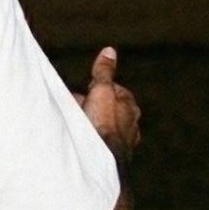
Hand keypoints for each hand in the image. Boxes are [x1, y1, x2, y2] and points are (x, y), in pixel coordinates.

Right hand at [72, 46, 139, 162]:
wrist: (101, 157)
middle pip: (110, 109)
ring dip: (93, 122)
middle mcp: (131, 123)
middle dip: (94, 105)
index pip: (115, 90)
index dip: (99, 87)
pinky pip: (102, 142)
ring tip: (77, 123)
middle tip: (77, 105)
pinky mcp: (115, 156)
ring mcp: (124, 141)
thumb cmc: (102, 123)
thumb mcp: (101, 90)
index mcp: (130, 105)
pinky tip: (83, 139)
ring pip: (106, 126)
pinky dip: (93, 137)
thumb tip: (109, 51)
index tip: (86, 88)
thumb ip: (104, 72)